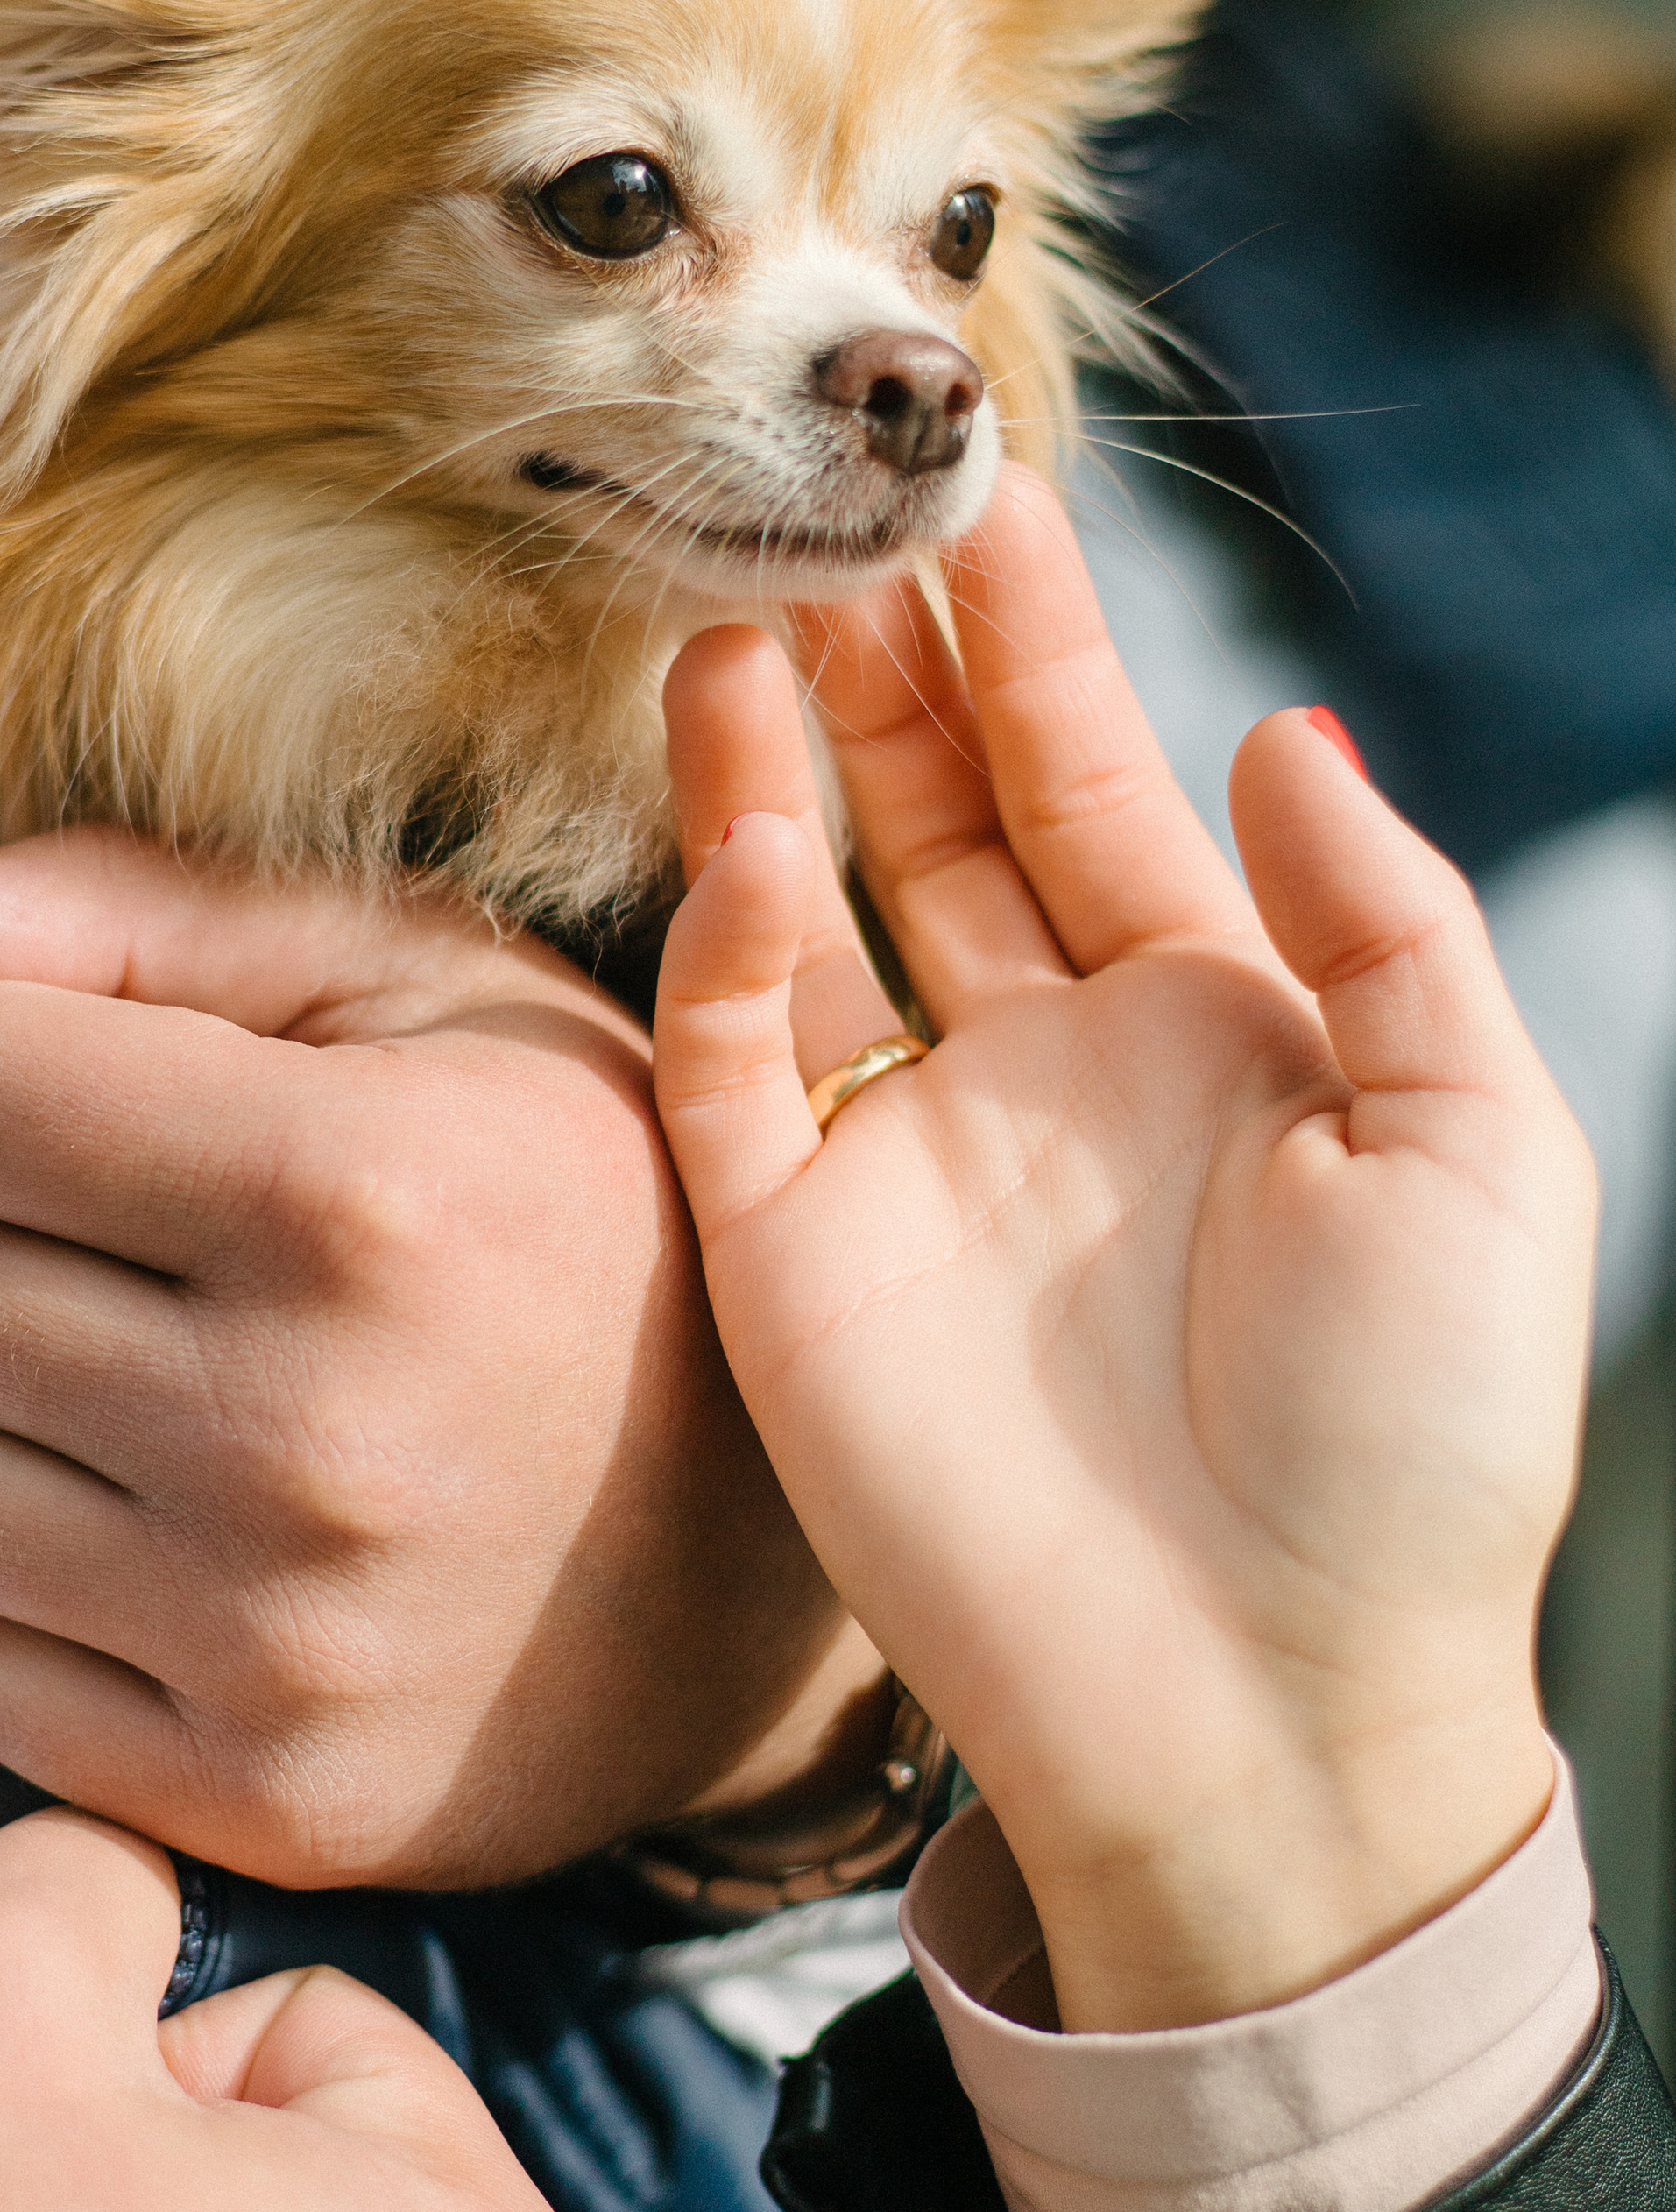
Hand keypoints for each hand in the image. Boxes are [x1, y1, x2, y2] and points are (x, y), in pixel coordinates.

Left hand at [0, 835, 887, 1888]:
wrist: (771, 1548)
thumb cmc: (580, 1204)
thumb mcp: (421, 988)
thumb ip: (128, 917)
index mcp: (361, 1191)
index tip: (95, 1097)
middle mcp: (312, 1432)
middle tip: (124, 1246)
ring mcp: (280, 1642)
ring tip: (132, 1380)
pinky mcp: (255, 1799)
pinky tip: (129, 1524)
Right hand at [650, 470, 1591, 2031]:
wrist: (1269, 1712)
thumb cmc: (1412, 1451)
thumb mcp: (1481, 1151)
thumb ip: (1387, 924)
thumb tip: (1281, 730)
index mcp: (1211, 1031)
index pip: (1098, 788)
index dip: (1046, 646)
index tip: (992, 499)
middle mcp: (1046, 1067)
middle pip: (941, 814)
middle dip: (891, 663)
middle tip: (833, 503)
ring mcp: (909, 1151)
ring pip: (815, 905)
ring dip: (773, 762)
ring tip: (735, 614)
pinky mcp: (793, 1246)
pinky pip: (734, 1056)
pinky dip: (730, 937)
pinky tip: (754, 831)